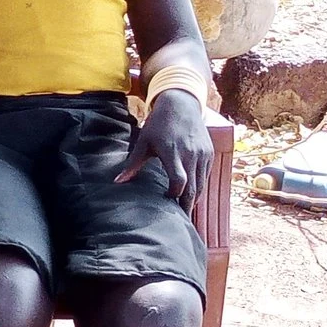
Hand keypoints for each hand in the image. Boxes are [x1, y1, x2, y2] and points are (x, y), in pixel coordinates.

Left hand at [118, 88, 212, 208]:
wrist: (182, 104)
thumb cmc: (158, 124)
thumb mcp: (143, 142)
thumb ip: (133, 164)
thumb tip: (117, 182)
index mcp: (173, 152)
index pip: (179, 180)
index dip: (174, 194)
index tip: (165, 201)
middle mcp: (191, 154)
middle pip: (193, 188)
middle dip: (187, 205)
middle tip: (181, 222)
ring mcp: (203, 154)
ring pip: (202, 184)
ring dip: (194, 198)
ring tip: (185, 212)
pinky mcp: (210, 153)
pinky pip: (206, 176)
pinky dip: (199, 187)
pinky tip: (191, 195)